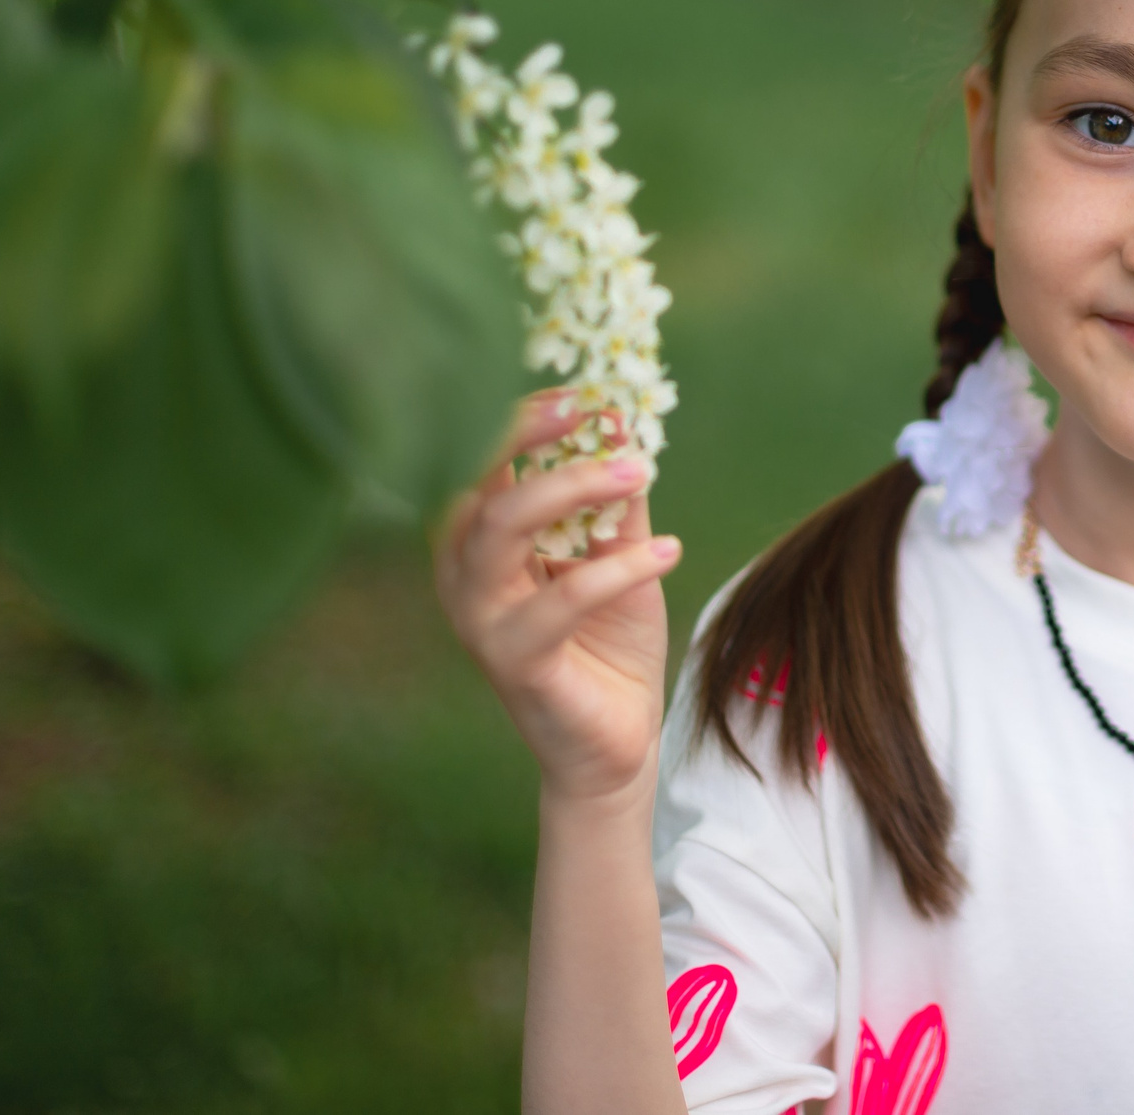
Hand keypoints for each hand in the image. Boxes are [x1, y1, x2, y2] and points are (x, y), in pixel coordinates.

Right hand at [434, 390, 683, 805]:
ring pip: (501, 532)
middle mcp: (463, 576)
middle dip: (531, 436)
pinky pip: (559, 601)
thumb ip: (616, 498)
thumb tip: (623, 422)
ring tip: (639, 474)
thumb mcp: (620, 555)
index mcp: (479, 542)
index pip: (479, 463)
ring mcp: (481, 621)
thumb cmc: (609, 643)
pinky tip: (669, 552)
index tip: (584, 391)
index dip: (523, 418)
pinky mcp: (515, 663)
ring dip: (573, 490)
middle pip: (477, 486)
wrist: (616, 741)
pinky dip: (618, 569)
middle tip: (598, 412)